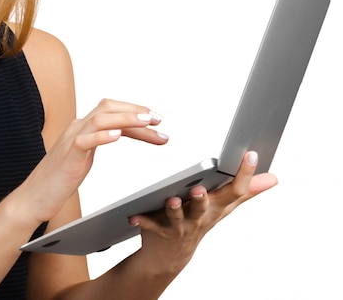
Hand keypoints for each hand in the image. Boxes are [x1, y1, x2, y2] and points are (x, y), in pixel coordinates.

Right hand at [16, 98, 167, 224]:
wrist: (34, 197)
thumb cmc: (59, 179)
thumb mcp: (85, 155)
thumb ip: (99, 140)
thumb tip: (120, 131)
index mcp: (82, 128)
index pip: (112, 111)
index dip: (135, 113)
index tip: (157, 120)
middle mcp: (77, 128)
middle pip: (108, 108)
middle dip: (136, 111)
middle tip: (159, 120)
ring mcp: (71, 139)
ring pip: (100, 119)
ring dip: (127, 119)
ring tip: (147, 123)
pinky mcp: (68, 156)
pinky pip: (85, 140)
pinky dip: (103, 136)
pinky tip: (118, 136)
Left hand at [129, 151, 277, 276]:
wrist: (170, 254)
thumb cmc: (198, 222)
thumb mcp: (224, 207)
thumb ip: (247, 191)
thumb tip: (273, 177)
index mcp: (216, 207)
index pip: (235, 190)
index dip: (244, 174)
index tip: (250, 154)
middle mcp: (199, 217)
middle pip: (204, 206)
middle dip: (203, 198)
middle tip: (201, 188)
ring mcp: (179, 225)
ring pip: (177, 217)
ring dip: (174, 209)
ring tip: (171, 200)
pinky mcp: (158, 229)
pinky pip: (149, 225)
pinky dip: (143, 221)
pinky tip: (135, 216)